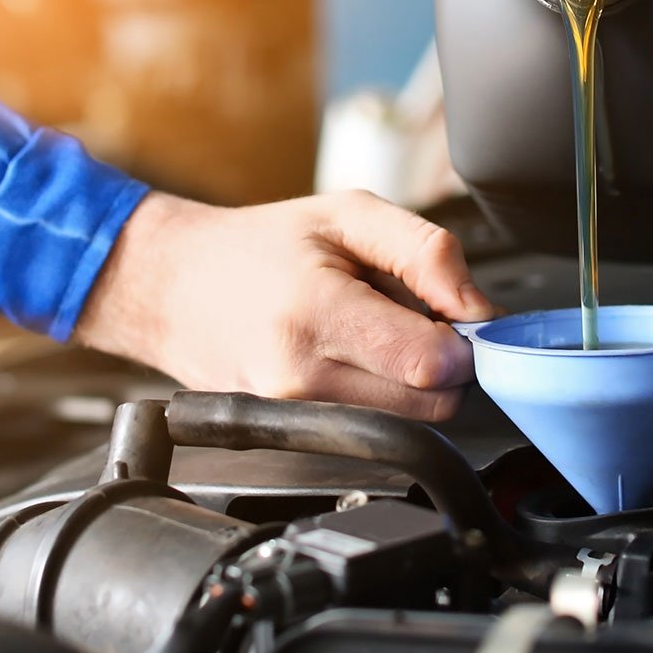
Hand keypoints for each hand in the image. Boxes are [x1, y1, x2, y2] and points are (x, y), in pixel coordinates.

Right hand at [74, 190, 493, 421]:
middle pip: (431, 404)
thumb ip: (428, 252)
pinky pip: (369, 428)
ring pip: (406, 423)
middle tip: (416, 318)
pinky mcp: (287, 437)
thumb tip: (480, 309)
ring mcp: (289, 416)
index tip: (454, 314)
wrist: (172, 286)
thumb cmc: (262, 246)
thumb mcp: (350, 215)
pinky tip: (354, 360)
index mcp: (317, 313)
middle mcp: (299, 379)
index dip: (464, 340)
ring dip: (413, 383)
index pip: (432, 364)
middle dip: (444, 364)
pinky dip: (380, 398)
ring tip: (377, 334)